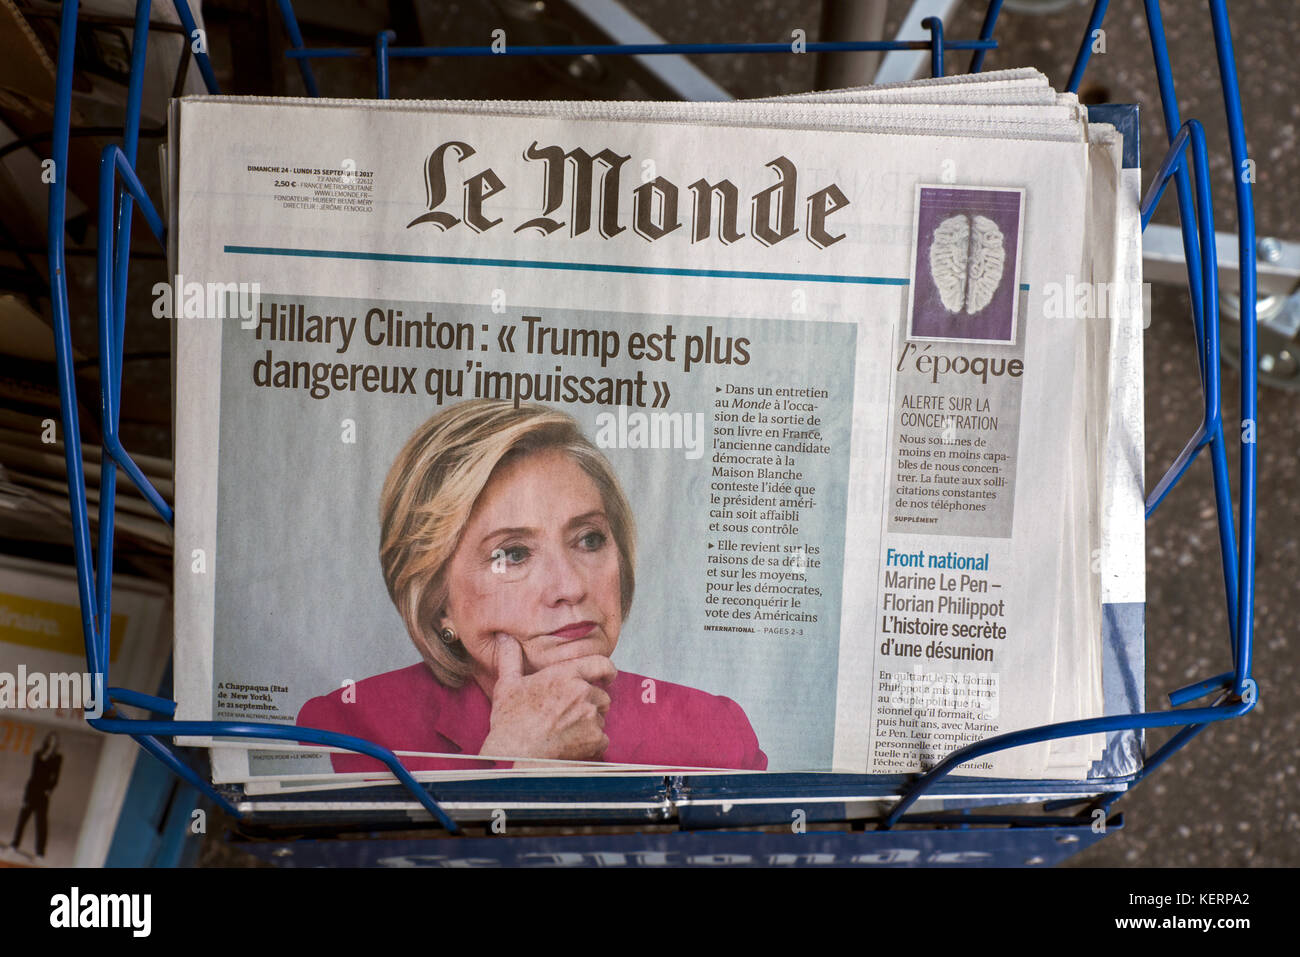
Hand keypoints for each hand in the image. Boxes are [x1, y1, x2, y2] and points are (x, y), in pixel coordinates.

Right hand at [479, 634, 613, 762]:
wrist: (515, 755)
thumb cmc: (510, 720)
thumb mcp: (507, 685)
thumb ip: (511, 658)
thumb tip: (504, 638)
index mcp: (565, 674)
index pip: (602, 664)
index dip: (608, 670)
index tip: (608, 677)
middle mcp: (583, 692)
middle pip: (602, 695)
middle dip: (592, 704)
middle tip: (570, 715)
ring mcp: (591, 716)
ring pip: (601, 718)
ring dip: (590, 724)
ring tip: (567, 731)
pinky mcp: (595, 739)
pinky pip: (602, 740)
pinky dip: (592, 744)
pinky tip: (573, 745)